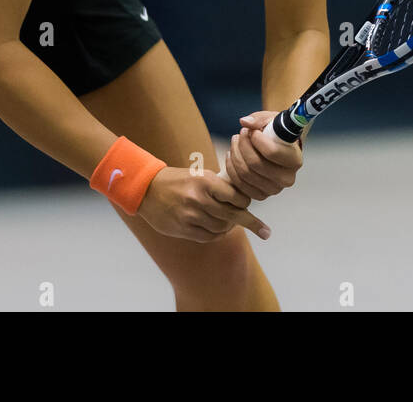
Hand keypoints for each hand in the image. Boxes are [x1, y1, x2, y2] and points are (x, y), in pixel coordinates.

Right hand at [135, 167, 272, 242]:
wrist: (147, 189)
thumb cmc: (179, 180)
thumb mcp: (199, 175)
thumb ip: (220, 186)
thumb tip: (244, 199)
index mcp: (205, 181)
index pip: (236, 196)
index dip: (244, 202)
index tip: (246, 204)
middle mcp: (198, 198)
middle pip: (233, 215)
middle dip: (252, 223)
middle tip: (266, 232)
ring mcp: (190, 215)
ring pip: (222, 228)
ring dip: (229, 226)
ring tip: (229, 222)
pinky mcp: (183, 229)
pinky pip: (209, 236)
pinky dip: (217, 233)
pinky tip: (216, 228)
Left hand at [222, 111, 303, 200]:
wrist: (279, 150)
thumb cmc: (276, 134)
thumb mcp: (271, 120)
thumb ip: (259, 119)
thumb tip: (244, 122)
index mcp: (295, 160)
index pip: (271, 152)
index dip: (256, 139)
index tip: (252, 131)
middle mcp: (287, 178)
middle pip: (255, 164)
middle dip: (243, 145)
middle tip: (241, 133)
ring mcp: (274, 189)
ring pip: (245, 173)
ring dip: (235, 154)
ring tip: (236, 141)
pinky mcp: (261, 195)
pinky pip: (239, 183)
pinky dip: (231, 167)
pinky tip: (232, 155)